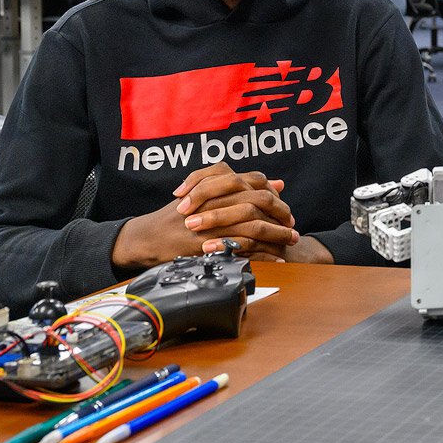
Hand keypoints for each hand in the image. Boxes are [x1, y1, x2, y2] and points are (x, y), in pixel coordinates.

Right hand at [111, 163, 298, 269]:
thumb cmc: (180, 214)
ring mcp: (213, 221)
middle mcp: (216, 199)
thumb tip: (279, 183)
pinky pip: (244, 248)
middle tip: (293, 226)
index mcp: (217, 184)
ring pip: (255, 225)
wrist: (149, 236)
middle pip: (260, 202)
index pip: (257, 184)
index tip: (287, 211)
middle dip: (281, 214)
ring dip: (278, 234)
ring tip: (291, 241)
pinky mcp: (210, 242)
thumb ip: (242, 187)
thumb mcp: (208, 193)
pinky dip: (264, 254)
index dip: (275, 197)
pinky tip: (277, 259)